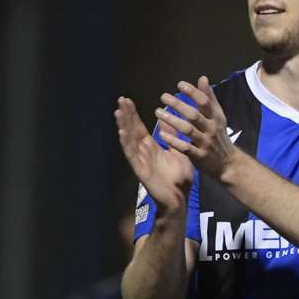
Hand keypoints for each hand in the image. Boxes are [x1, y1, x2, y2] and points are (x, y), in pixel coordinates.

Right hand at [115, 95, 192, 214]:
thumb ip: (173, 136)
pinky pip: (132, 155)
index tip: (127, 100)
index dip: (133, 114)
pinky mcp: (140, 170)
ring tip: (118, 112)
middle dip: (126, 115)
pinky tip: (121, 133)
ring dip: (123, 126)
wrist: (180, 199)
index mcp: (151, 147)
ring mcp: (140, 161)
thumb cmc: (179, 179)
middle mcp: (143, 152)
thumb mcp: (178, 152)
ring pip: (129, 141)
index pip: (139, 127)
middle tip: (120, 99)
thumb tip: (168, 120)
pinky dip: (126, 144)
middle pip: (131, 130)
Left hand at [155, 77, 237, 181]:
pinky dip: (174, 141)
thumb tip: (202, 78)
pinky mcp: (200, 156)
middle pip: (194, 115)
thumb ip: (209, 98)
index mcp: (216, 117)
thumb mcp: (218, 116)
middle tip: (164, 97)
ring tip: (158, 112)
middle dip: (178, 104)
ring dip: (172, 120)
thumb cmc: (219, 136)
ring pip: (188, 130)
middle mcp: (211, 129)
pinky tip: (162, 134)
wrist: (228, 163)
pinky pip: (185, 148)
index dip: (193, 92)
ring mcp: (205, 143)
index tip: (180, 84)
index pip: (205, 102)